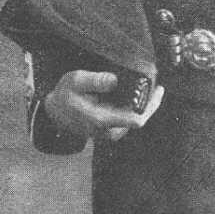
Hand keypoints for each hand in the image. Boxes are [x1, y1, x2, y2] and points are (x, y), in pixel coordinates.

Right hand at [44, 70, 163, 142]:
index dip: (150, 105)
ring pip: (136, 119)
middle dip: (149, 102)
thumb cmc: (65, 95)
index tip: (159, 89)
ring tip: (150, 86)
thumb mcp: (74, 81)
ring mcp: (111, 133)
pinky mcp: (112, 131)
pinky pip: (130, 119)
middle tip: (158, 84)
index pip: (136, 119)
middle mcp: (109, 131)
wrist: (55, 114)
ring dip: (144, 105)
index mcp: (101, 119)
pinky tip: (138, 94)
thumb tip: (115, 80)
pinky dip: (136, 107)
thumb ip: (94, 81)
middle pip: (140, 119)